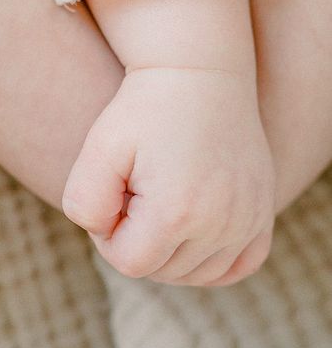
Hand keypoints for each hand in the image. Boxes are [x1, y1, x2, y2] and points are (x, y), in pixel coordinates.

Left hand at [62, 66, 275, 285]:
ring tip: (160, 198)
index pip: (128, 264)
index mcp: (177, 211)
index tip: (112, 193)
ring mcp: (249, 220)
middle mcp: (221, 223)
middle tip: (135, 189)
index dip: (108, 234)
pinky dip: (211, 259)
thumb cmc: (144, 109)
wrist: (200, 73)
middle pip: (162, 271)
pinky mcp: (263, 214)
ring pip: (196, 274)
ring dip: (169, 248)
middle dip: (137, 239)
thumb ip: (84, 204)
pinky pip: (238, 266)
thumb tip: (105, 236)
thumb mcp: (98, 148)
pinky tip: (192, 229)